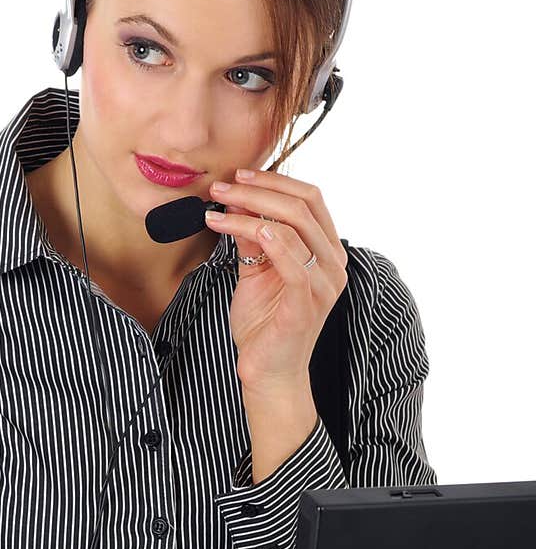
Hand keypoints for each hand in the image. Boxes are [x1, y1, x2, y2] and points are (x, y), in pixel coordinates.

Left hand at [204, 168, 348, 394]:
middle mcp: (333, 265)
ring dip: (249, 211)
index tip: (238, 176)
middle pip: (304, 206)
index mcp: (326, 252)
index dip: (275, 181)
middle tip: (223, 186)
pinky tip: (235, 228)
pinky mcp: (307, 304)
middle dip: (259, 189)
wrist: (268, 372)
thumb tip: (238, 202)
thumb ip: (253, 238)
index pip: (311, 199)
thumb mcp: (255, 272)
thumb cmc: (264, 324)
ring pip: (292, 228)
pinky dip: (263, 237)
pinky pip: (291, 261)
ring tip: (215, 209)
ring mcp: (323, 285)